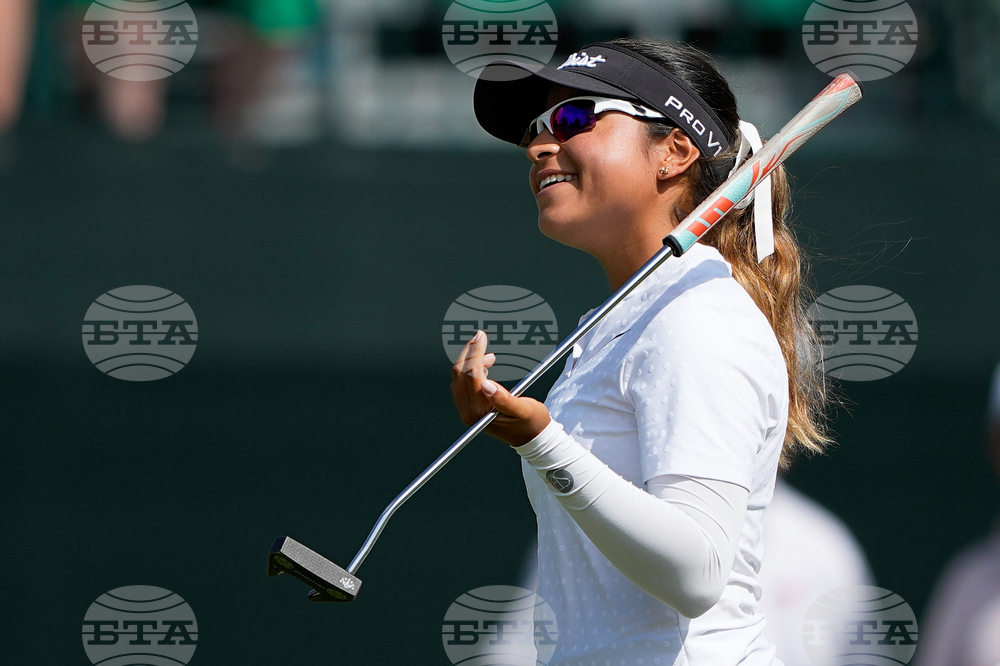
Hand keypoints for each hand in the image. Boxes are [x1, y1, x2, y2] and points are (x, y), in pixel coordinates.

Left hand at [450, 329, 550, 446]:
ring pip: (459, 378)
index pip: (471, 374)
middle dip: (469, 352)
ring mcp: (467, 412)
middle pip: (460, 374)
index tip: (481, 335)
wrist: (532, 438)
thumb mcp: (523, 409)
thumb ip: (504, 398)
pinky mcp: (469, 410)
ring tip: (491, 357)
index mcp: (481, 412)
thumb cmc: (531, 423)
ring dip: (470, 361)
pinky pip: (462, 385)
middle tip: (480, 336)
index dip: (475, 352)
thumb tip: (487, 384)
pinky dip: (469, 371)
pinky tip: (483, 368)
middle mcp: (469, 413)